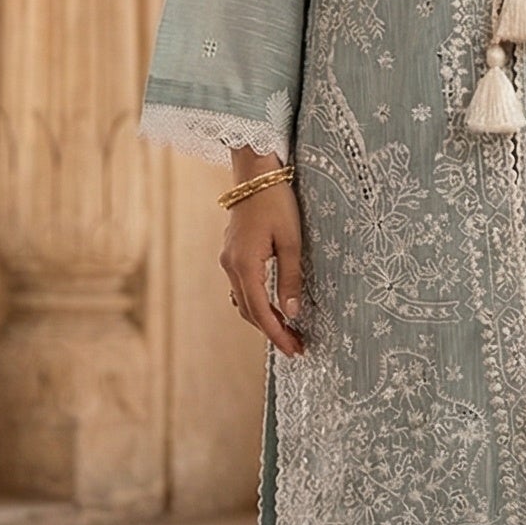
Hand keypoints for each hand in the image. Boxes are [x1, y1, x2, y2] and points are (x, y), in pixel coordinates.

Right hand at [220, 157, 304, 356]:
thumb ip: (291, 278)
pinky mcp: (232, 253)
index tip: (295, 350)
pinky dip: (256, 302)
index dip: (277, 334)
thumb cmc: (277, 202)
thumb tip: (293, 313)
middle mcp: (231, 266)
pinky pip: (242, 287)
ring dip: (264, 318)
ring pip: (243, 301)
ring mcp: (228, 260)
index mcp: (244, 265)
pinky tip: (273, 307)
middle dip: (272, 331)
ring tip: (289, 331)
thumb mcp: (291, 241)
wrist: (256, 174)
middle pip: (249, 311)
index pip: (261, 311)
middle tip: (297, 346)